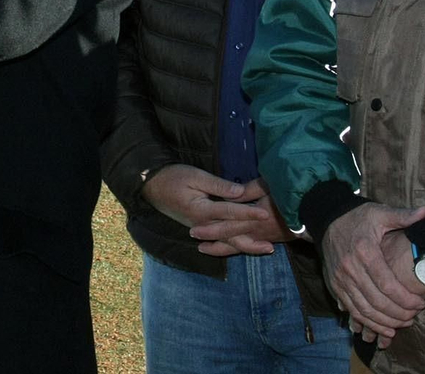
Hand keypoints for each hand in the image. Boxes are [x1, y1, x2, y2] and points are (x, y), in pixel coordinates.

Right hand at [141, 165, 274, 254]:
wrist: (151, 186)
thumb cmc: (173, 177)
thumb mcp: (194, 176)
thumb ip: (218, 185)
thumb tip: (240, 192)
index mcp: (202, 210)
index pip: (230, 213)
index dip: (249, 213)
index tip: (266, 214)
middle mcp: (203, 224)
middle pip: (231, 235)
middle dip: (253, 238)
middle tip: (272, 244)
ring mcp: (201, 228)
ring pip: (227, 242)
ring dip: (247, 246)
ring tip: (266, 249)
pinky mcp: (200, 228)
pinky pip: (220, 240)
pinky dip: (235, 244)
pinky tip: (246, 245)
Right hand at [319, 202, 424, 346]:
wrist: (326, 218)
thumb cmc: (357, 217)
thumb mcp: (380, 213)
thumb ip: (403, 216)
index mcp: (364, 251)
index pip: (387, 285)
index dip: (406, 299)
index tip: (420, 304)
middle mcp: (349, 268)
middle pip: (377, 301)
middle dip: (399, 314)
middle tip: (414, 316)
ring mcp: (340, 278)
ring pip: (364, 310)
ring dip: (385, 322)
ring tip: (402, 324)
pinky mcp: (334, 285)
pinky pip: (352, 309)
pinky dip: (368, 323)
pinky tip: (384, 328)